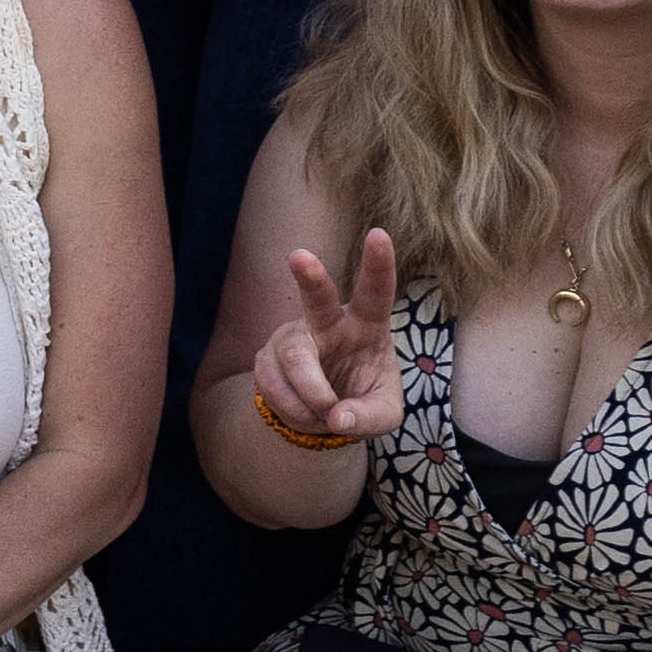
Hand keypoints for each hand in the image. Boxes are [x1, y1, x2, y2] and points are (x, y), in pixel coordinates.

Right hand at [250, 226, 407, 454]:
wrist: (326, 415)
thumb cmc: (364, 400)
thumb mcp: (384, 415)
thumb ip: (369, 417)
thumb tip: (336, 416)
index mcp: (367, 324)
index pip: (375, 291)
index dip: (378, 263)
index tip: (378, 234)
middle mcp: (328, 322)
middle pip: (318, 299)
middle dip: (310, 277)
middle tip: (299, 256)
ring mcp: (293, 336)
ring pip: (296, 360)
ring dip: (312, 397)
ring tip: (325, 415)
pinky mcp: (267, 357)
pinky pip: (274, 384)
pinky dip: (294, 410)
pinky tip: (305, 414)